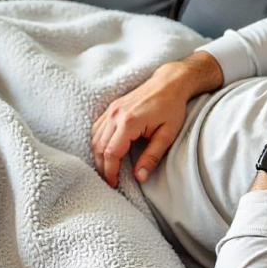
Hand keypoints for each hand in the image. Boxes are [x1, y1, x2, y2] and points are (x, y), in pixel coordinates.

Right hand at [90, 65, 189, 186]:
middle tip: (109, 181)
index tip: (114, 184)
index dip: (111, 172)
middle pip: (99, 147)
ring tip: (107, 170)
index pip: (112, 153)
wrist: (169, 83)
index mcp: (129, 122)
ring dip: (98, 156)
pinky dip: (98, 142)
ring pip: (95, 138)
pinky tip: (105, 152)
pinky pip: (97, 128)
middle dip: (102, 167)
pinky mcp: (111, 107)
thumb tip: (140, 177)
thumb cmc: (171, 108)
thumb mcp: (167, 135)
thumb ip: (152, 157)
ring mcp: (111, 110)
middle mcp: (115, 115)